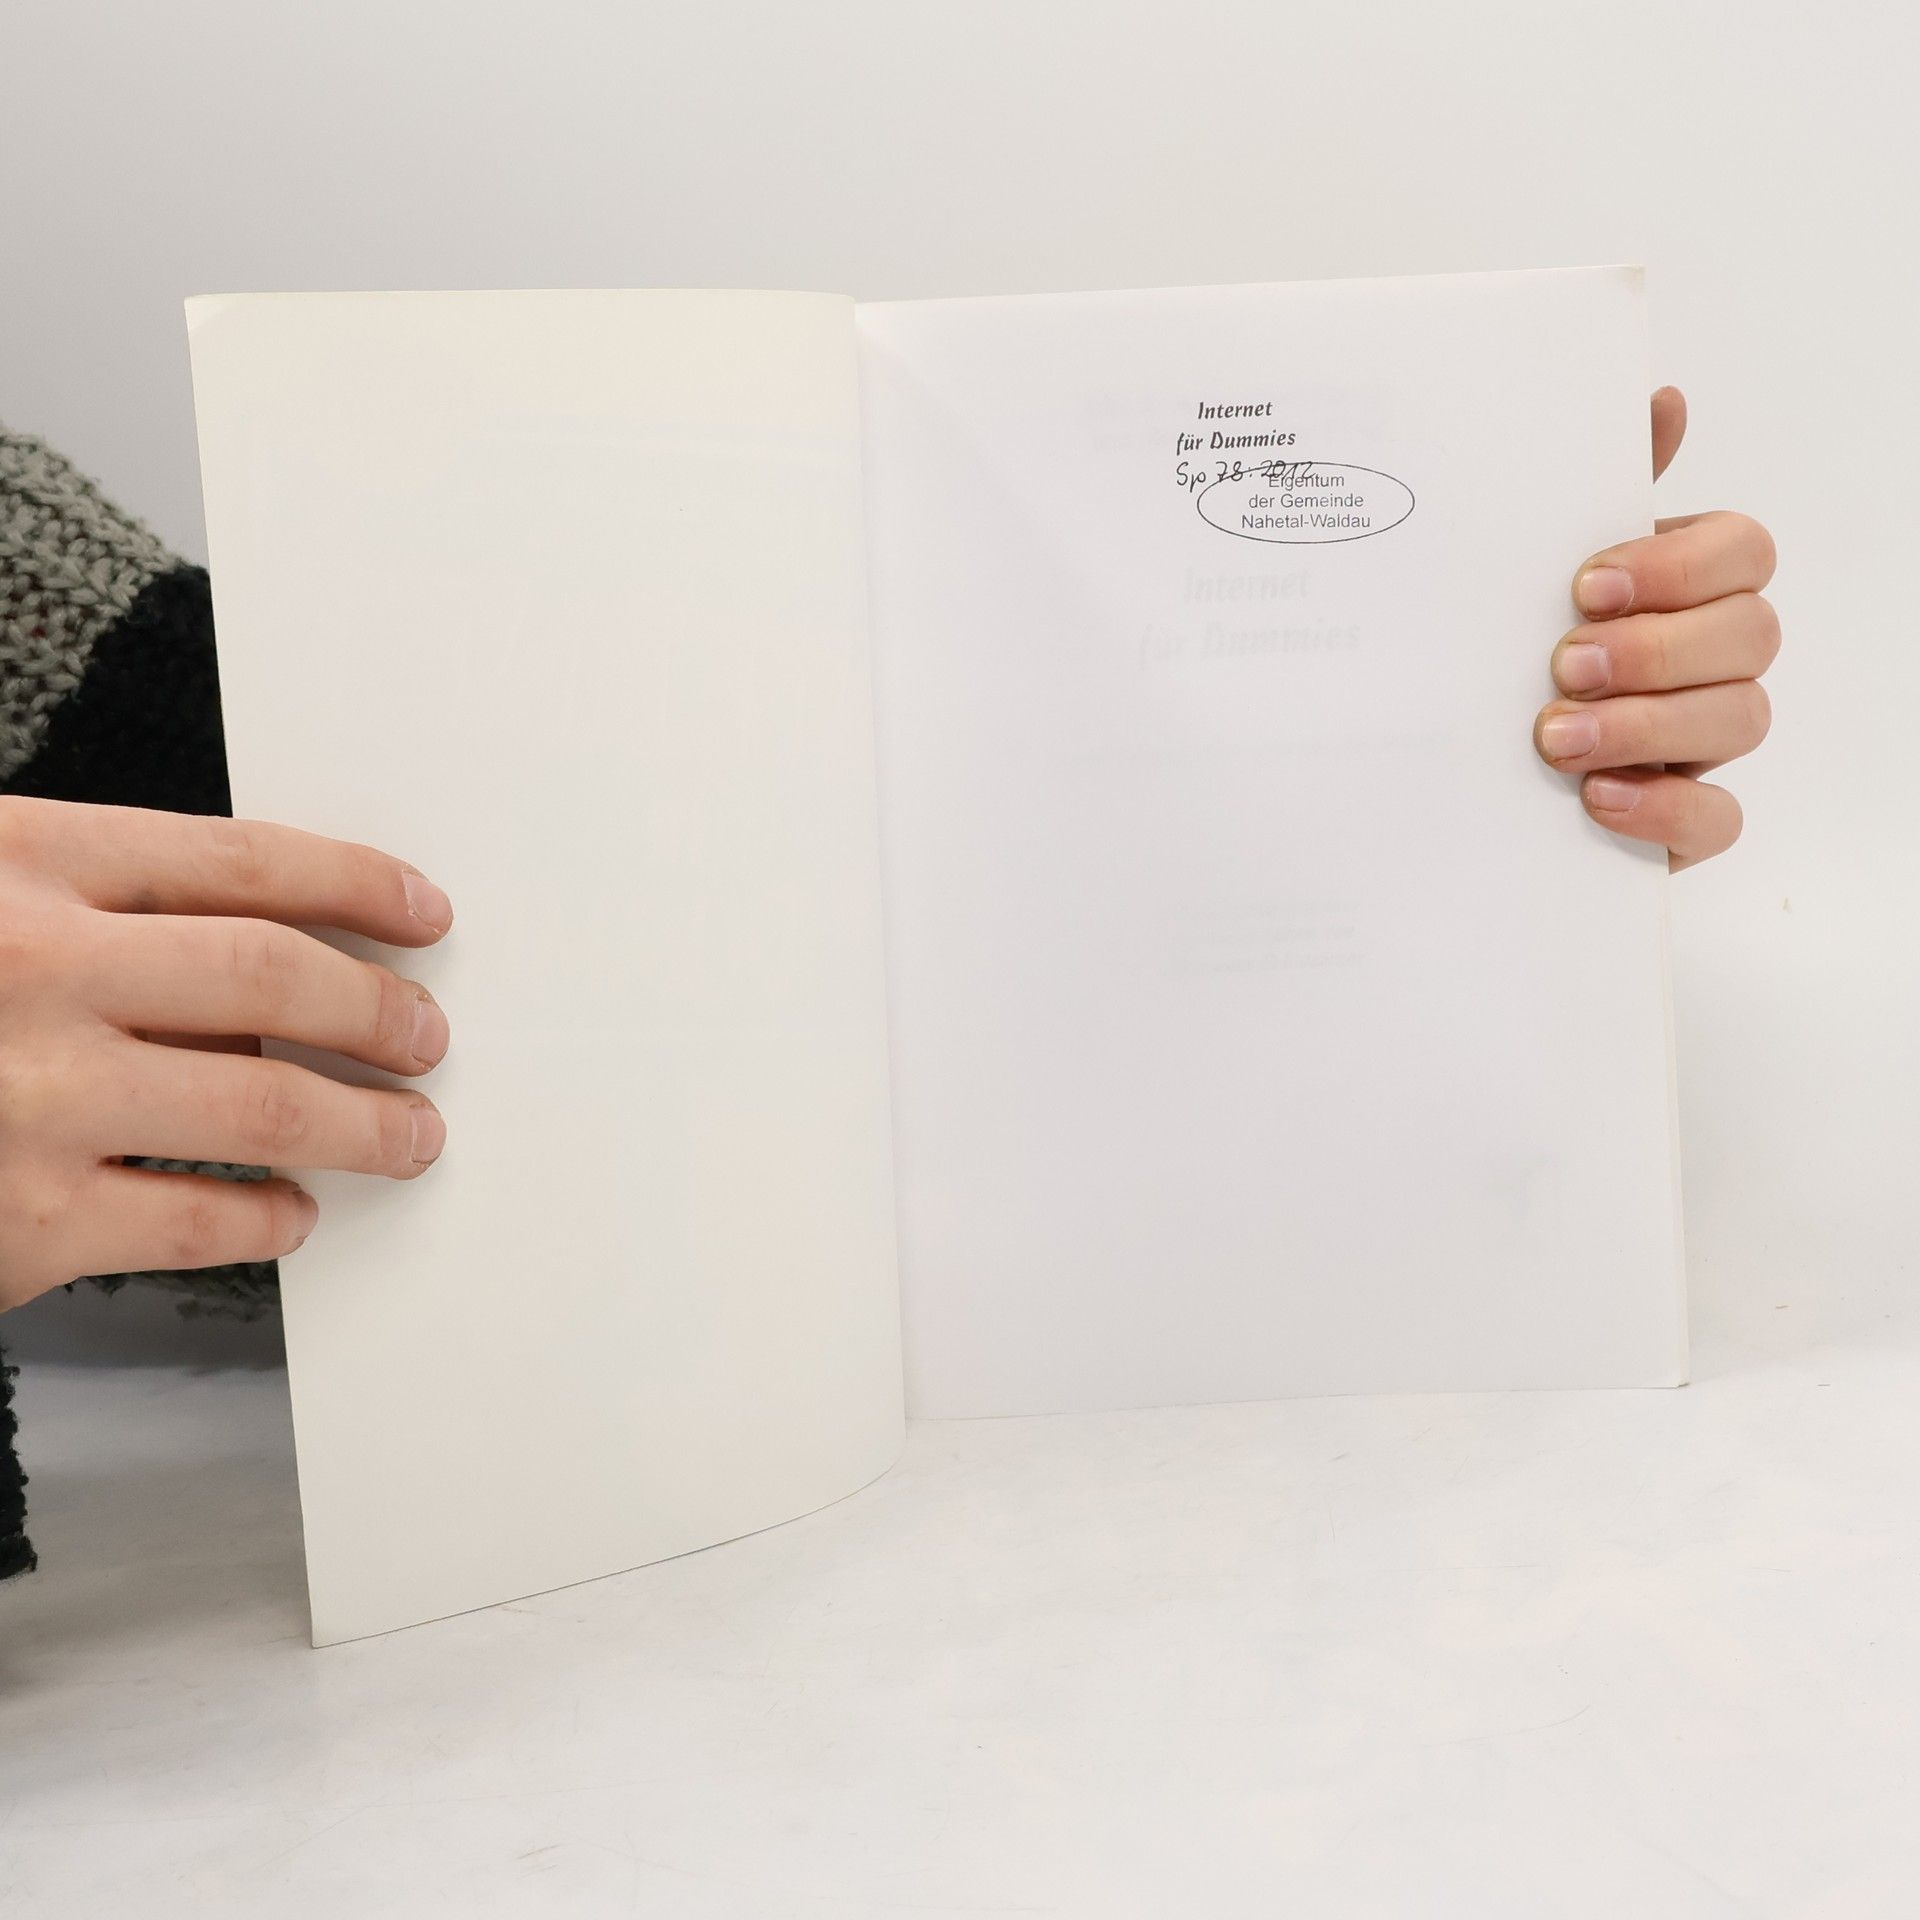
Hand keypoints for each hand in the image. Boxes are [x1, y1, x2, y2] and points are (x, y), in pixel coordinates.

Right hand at [0, 799, 452, 1309]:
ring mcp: (29, 1100)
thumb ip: (85, 904)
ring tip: (410, 1135)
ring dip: (364, 1125)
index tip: (424, 911)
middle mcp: (32, 970)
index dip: (355, 882)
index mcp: (18, 863)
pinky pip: (198, 1222)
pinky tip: (290, 1215)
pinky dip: (267, 1220)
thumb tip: (270, 949)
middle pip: (275, 978)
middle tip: (427, 1035)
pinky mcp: (22, 1223)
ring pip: (266, 1107)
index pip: (240, 861)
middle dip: (378, 1010)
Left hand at [1534, 387, 1778, 868]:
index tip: (1586, 584)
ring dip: (1650, 724)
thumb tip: (1660, 400)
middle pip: (1752, 634)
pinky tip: (1596, 799)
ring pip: (1744, 719)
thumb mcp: (1522, 572)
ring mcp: (1700, 742)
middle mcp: (1706, 661)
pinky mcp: (1682, 823)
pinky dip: (1666, 809)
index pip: (1743, 550)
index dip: (1681, 564)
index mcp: (1681, 587)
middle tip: (1565, 664)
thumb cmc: (1496, 654)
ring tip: (1556, 737)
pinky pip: (1719, 821)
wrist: (1437, 771)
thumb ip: (1587, 493)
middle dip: (1659, 648)